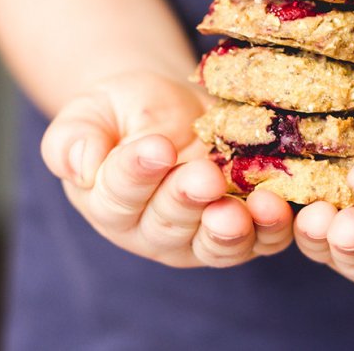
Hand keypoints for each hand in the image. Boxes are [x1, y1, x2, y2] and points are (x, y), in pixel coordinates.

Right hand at [41, 71, 292, 267]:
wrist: (171, 109)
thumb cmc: (127, 109)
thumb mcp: (93, 111)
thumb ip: (75, 138)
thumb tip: (79, 165)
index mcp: (110, 200)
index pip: (119, 193)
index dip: (137, 171)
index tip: (155, 147)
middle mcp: (153, 227)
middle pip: (170, 223)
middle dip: (188, 200)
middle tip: (204, 178)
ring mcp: (199, 232)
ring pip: (215, 243)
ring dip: (230, 229)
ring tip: (241, 210)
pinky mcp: (239, 227)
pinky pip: (258, 237)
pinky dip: (270, 229)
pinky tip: (278, 208)